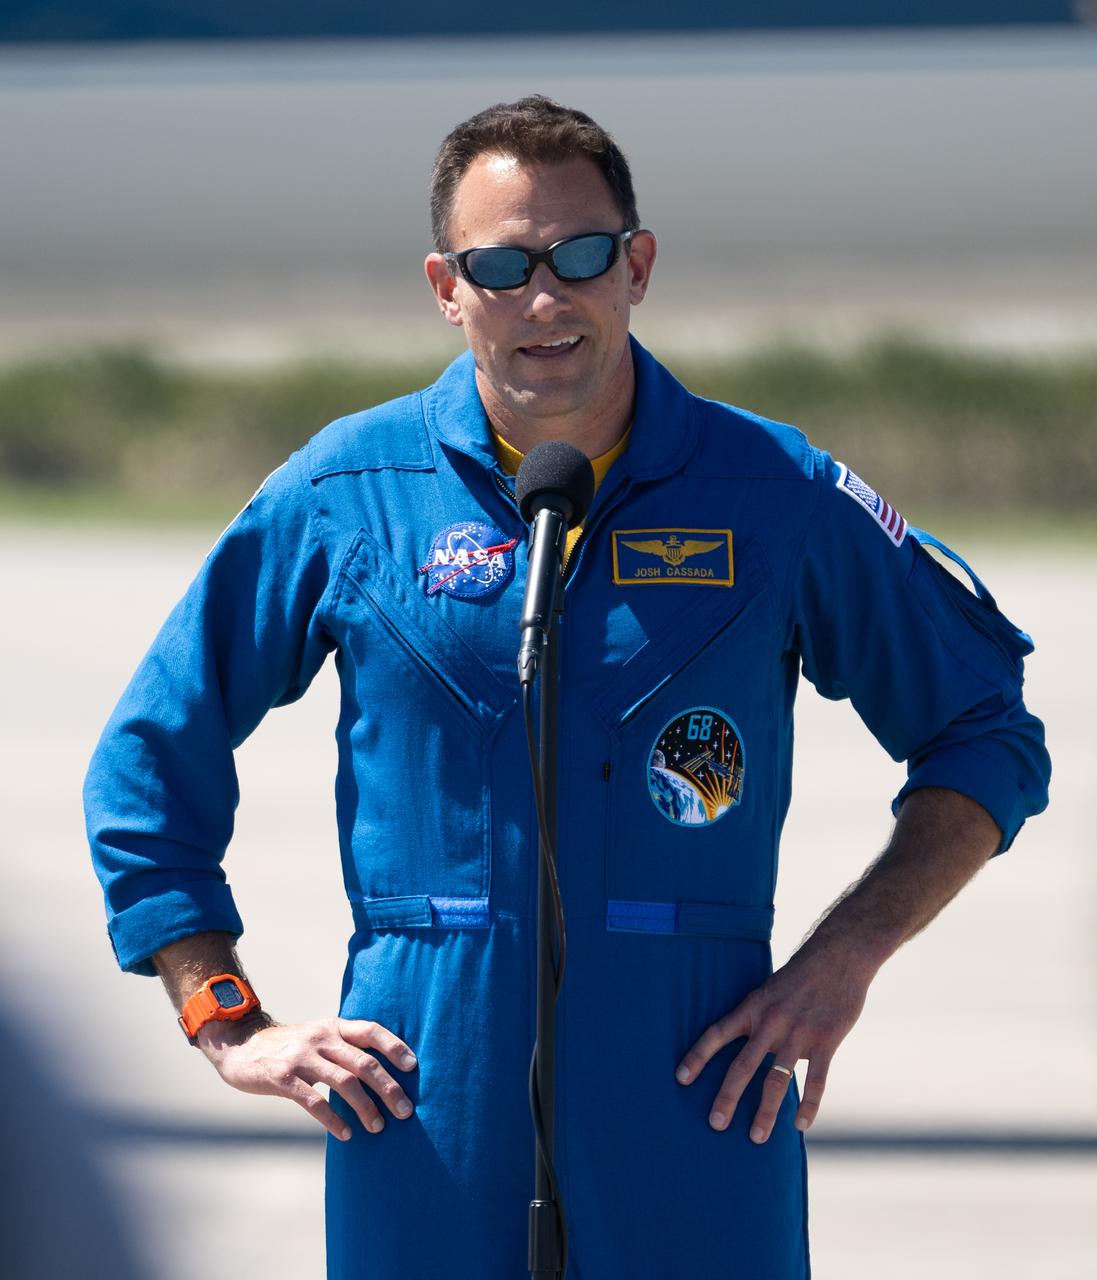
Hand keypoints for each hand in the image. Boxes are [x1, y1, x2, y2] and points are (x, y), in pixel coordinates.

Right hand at [198, 1015, 418, 1140]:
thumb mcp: (318, 1037)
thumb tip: (381, 1072)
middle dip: (388, 1088)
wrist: (240, 1045)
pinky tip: (346, 1134)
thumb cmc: (289, 1046)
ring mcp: (302, 1057)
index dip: (394, 1046)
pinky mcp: (283, 1078)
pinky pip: (314, 1102)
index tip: (413, 1066)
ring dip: (366, 1107)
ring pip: (344, 1082)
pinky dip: (333, 1120)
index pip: (371, 1030)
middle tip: (405, 1111)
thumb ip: (343, 1048)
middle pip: (364, 1062)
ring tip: (379, 1127)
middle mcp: (321, 1038)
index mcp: (333, 1027)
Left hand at [674, 939, 873, 1142]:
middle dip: (727, 1097)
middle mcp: (770, 1022)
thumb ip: (758, 1020)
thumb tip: (747, 1051)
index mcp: (752, 1007)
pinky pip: (816, 1079)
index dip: (698, 1056)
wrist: (838, 957)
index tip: (680, 1079)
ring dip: (766, 1112)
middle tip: (716, 1124)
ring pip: (776, 1080)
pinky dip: (809, 1105)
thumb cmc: (800, 977)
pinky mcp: (826, 1041)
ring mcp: (798, 1032)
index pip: (717, 1034)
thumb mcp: (769, 990)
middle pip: (742, 1065)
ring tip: (757, 1137)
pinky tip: (801, 1125)